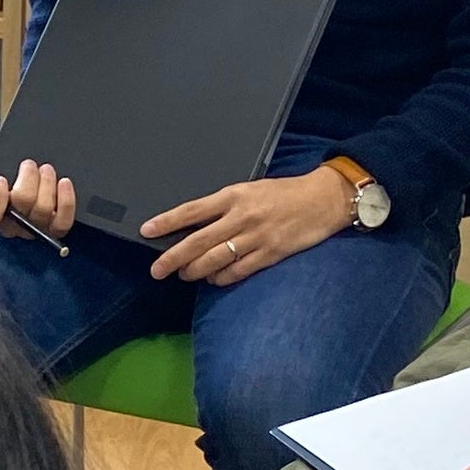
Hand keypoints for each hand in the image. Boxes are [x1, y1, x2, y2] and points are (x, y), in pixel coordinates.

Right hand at [0, 141, 77, 242]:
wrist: (28, 157)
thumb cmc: (4, 162)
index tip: (0, 179)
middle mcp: (11, 222)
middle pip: (20, 211)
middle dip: (27, 182)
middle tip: (29, 164)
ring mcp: (34, 226)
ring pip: (42, 214)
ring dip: (46, 186)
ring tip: (46, 169)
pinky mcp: (56, 225)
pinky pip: (62, 222)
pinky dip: (66, 202)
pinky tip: (63, 183)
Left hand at [139, 164, 356, 287]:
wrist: (322, 199)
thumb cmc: (283, 194)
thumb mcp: (250, 190)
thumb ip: (223, 206)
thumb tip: (193, 225)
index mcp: (233, 196)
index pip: (191, 211)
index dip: (166, 222)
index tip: (147, 231)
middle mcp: (241, 217)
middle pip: (197, 241)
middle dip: (173, 258)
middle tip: (157, 269)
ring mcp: (256, 237)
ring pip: (215, 260)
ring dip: (195, 271)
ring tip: (184, 275)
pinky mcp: (270, 254)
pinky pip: (237, 271)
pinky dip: (221, 278)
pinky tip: (214, 279)